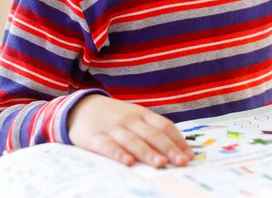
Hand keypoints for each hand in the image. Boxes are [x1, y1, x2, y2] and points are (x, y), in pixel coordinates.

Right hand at [67, 94, 193, 167]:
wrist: (82, 107)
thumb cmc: (115, 116)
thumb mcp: (134, 117)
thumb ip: (151, 128)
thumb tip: (176, 146)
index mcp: (142, 114)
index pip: (164, 125)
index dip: (178, 140)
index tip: (190, 154)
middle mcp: (130, 119)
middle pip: (152, 134)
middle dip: (169, 148)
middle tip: (182, 162)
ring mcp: (113, 128)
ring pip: (133, 140)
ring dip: (148, 152)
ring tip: (161, 163)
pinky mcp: (95, 138)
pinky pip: (108, 146)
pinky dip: (119, 154)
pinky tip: (128, 163)